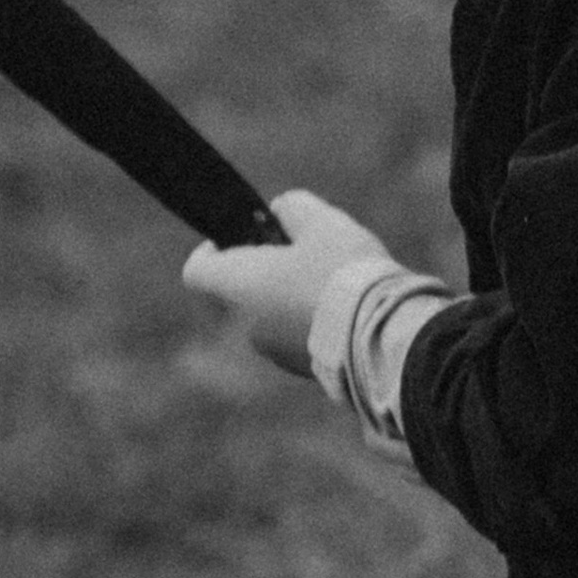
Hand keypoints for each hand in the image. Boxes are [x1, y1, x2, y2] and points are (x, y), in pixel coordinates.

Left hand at [181, 190, 394, 378]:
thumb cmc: (342, 272)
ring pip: (269, 319)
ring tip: (332, 285)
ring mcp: (273, 353)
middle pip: (239, 294)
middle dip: (264, 273)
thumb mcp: (321, 221)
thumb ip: (292, 207)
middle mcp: (244, 326)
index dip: (213, 250)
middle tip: (302, 255)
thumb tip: (282, 212)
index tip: (244, 239)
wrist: (380, 335)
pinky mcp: (302, 370)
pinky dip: (310, 324)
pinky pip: (295, 340)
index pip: (197, 271)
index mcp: (237, 286)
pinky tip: (346, 311)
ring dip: (288, 301)